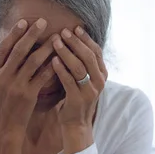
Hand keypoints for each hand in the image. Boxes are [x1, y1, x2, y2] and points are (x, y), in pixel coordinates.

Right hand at [0, 18, 57, 153]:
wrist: (4, 126)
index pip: (3, 48)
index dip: (14, 33)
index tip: (24, 21)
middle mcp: (2, 77)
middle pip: (18, 51)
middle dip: (31, 34)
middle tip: (43, 21)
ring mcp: (15, 86)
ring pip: (32, 61)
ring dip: (45, 47)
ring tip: (56, 37)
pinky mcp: (28, 95)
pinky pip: (42, 76)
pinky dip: (51, 66)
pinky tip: (59, 57)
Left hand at [51, 26, 107, 153]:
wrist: (76, 125)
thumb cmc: (75, 98)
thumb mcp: (82, 79)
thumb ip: (80, 63)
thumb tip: (71, 40)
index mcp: (102, 74)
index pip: (96, 51)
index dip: (86, 39)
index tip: (75, 28)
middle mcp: (99, 81)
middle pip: (88, 56)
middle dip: (76, 42)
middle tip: (63, 31)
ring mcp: (90, 91)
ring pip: (80, 67)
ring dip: (67, 52)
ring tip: (56, 41)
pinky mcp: (78, 99)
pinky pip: (69, 81)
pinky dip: (61, 69)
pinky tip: (52, 60)